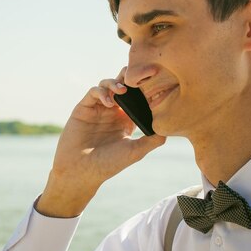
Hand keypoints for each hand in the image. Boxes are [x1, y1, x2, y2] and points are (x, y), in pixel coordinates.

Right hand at [36, 68, 165, 216]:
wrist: (81, 171)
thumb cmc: (108, 164)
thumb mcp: (135, 152)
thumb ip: (152, 140)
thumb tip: (170, 129)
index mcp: (126, 119)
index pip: (137, 97)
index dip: (144, 89)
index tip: (154, 85)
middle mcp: (112, 111)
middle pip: (122, 86)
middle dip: (129, 79)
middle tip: (137, 79)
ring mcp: (98, 108)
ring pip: (108, 84)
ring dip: (115, 83)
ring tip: (122, 91)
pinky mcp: (84, 108)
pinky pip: (93, 92)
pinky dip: (102, 92)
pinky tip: (109, 103)